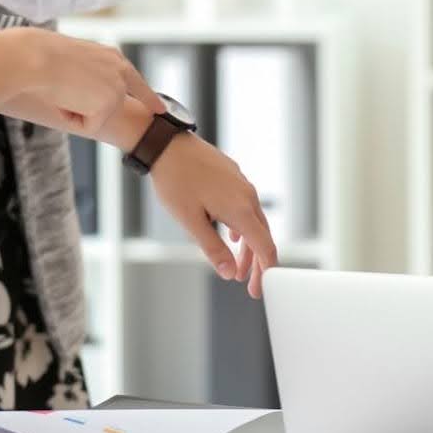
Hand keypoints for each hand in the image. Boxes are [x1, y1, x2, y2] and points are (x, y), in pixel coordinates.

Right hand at [0, 28, 163, 135]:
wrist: (34, 58)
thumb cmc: (40, 55)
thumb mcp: (73, 59)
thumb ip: (89, 73)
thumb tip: (87, 90)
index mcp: (112, 57)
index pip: (135, 81)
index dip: (149, 97)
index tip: (161, 110)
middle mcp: (121, 71)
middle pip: (109, 106)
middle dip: (83, 106)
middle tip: (63, 89)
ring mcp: (117, 89)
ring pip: (93, 117)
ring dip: (72, 110)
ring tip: (60, 89)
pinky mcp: (108, 105)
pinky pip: (86, 126)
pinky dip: (70, 118)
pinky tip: (63, 99)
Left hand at [148, 133, 277, 297]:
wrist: (167, 145)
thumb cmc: (175, 182)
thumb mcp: (190, 221)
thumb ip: (212, 248)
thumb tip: (228, 273)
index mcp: (240, 210)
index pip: (265, 246)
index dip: (266, 270)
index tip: (261, 288)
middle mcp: (247, 197)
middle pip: (262, 236)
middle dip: (257, 264)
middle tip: (249, 286)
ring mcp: (242, 185)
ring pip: (253, 222)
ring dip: (247, 247)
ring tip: (236, 267)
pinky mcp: (234, 178)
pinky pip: (246, 208)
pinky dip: (243, 228)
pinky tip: (232, 236)